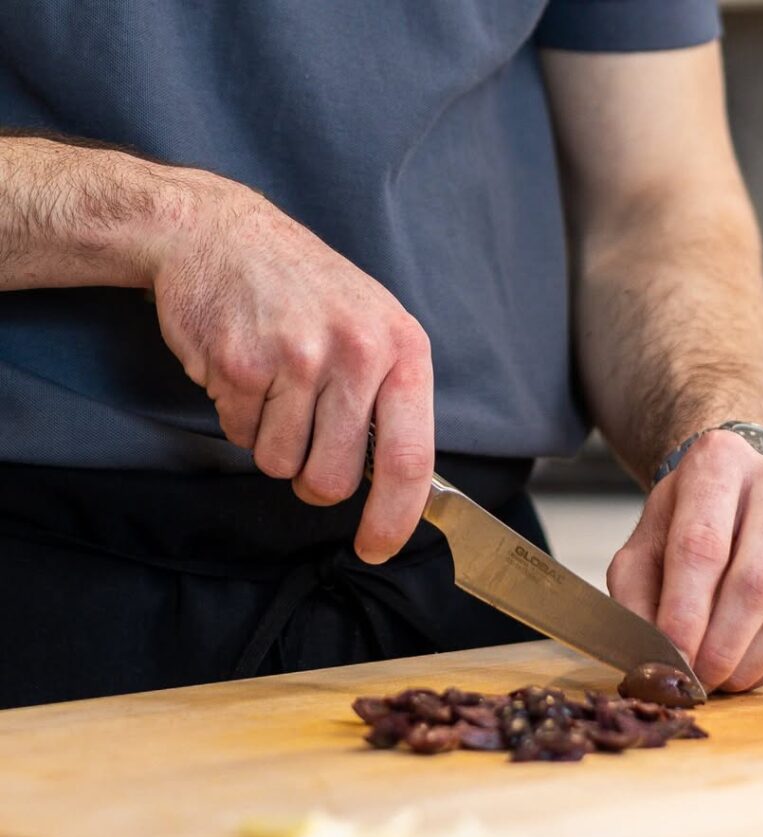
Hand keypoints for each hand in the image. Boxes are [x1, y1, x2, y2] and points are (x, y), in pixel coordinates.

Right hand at [148, 176, 432, 563]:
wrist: (222, 233)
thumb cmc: (308, 290)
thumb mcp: (374, 326)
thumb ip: (390, 401)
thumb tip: (400, 487)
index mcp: (401, 347)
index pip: (410, 457)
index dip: (395, 517)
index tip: (378, 547)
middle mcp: (356, 351)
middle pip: (334, 479)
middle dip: (314, 479)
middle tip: (305, 438)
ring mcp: (296, 356)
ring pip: (281, 464)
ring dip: (273, 442)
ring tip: (275, 385)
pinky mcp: (239, 363)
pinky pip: (241, 435)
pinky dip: (240, 416)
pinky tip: (246, 369)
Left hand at [607, 430, 762, 691]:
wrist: (731, 495)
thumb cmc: (680, 525)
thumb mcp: (640, 549)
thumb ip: (636, 598)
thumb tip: (654, 661)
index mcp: (718, 463)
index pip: (702, 547)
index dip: (685, 612)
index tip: (671, 660)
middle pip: (755, 583)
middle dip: (721, 647)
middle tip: (695, 681)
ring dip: (749, 662)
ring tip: (716, 680)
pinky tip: (746, 669)